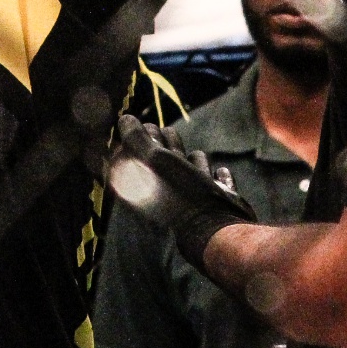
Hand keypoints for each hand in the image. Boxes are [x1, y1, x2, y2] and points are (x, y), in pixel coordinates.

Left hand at [110, 112, 255, 274]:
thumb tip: (124, 119)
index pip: (146, 153)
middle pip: (170, 158)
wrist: (215, 229)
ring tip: (192, 158)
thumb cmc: (180, 193)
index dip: (147, 137)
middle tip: (168, 134)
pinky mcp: (222, 203)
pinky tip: (220, 173)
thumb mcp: (153, 160)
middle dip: (170, 144)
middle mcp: (172, 193)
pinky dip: (220, 177)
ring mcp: (198, 199)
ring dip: (196, 161)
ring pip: (195, 169)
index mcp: (152, 186)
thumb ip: (135, 139)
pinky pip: (220, 183)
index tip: (150, 128)